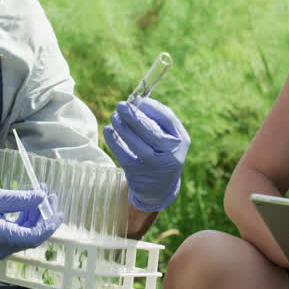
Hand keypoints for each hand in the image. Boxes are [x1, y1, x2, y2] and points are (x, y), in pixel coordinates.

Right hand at [0, 187, 61, 258]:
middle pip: (33, 235)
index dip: (50, 223)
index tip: (58, 209)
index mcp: (5, 239)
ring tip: (40, 193)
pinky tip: (27, 203)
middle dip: (44, 215)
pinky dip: (24, 219)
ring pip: (26, 233)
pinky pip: (17, 233)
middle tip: (51, 195)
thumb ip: (21, 200)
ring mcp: (1, 248)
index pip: (37, 236)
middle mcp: (5, 248)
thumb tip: (42, 198)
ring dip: (35, 215)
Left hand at [103, 97, 189, 211]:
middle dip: (134, 116)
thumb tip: (136, 100)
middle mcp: (172, 154)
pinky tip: (108, 131)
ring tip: (114, 117)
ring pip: (138, 145)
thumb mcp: (167, 139)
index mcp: (181, 140)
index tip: (136, 99)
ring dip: (123, 128)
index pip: (168, 119)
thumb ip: (156, 121)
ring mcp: (155, 166)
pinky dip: (114, 142)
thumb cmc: (161, 154)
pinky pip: (124, 156)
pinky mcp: (139, 175)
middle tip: (121, 105)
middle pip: (152, 132)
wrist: (159, 189)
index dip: (151, 107)